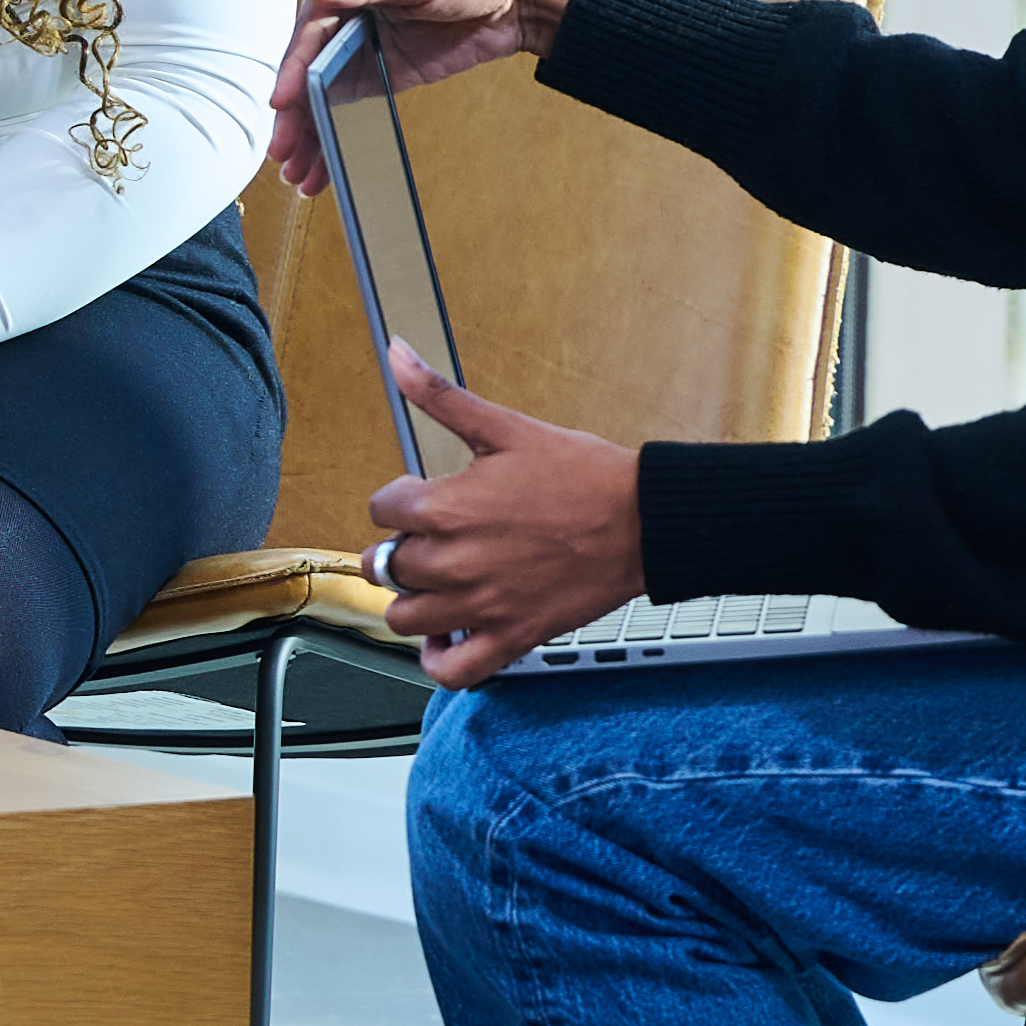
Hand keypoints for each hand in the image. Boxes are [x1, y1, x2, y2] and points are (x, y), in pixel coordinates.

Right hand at [268, 0, 584, 195]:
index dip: (294, 67)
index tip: (283, 100)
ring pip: (323, 95)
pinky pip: (350, 108)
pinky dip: (336, 134)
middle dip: (295, 114)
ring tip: (298, 171)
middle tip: (285, 150)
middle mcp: (345, 13)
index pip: (309, 30)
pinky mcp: (382, 74)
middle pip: (308, 69)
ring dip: (310, 133)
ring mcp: (361, 46)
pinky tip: (324, 163)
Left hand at [363, 348, 645, 682]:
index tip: (419, 499)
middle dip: (402, 549)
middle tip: (430, 540)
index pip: (380, 509)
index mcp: (446, 508)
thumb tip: (398, 354)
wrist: (645, 520)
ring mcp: (481, 605)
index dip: (398, 500)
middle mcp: (454, 562)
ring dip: (411, 602)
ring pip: (404, 620)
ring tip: (433, 585)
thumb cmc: (584, 475)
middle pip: (386, 566)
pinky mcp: (512, 636)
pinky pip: (453, 671)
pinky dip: (439, 661)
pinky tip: (446, 637)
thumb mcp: (505, 427)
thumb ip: (440, 396)